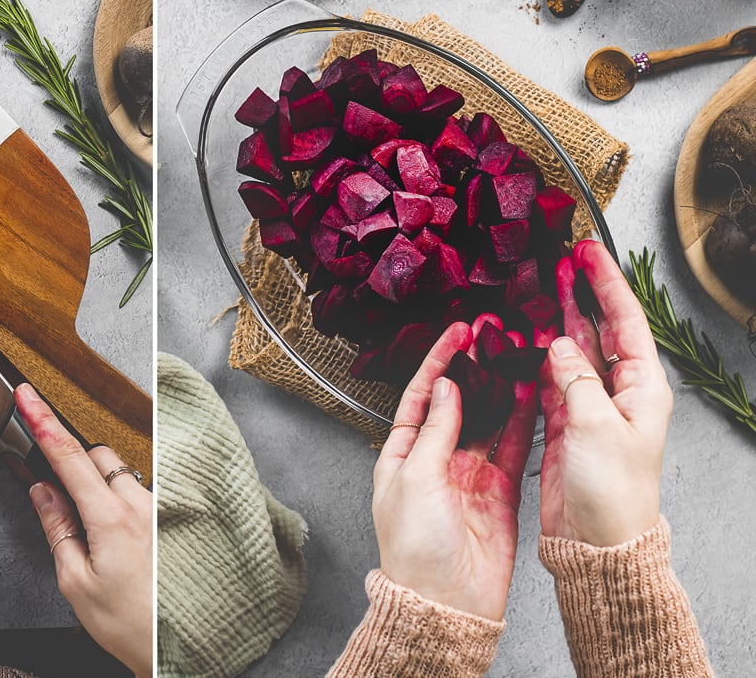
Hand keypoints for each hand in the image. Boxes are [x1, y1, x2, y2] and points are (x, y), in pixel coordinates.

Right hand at [16, 383, 151, 677]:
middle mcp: (141, 504)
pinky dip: (121, 502)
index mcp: (111, 517)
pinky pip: (138, 492)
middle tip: (62, 504)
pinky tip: (121, 542)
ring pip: (120, 473)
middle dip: (73, 465)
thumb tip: (42, 490)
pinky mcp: (170, 519)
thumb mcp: (75, 582)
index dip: (43, 421)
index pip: (69, 455)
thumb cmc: (129, 624)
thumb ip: (56, 527)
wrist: (175, 648)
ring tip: (98, 539)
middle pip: (97, 456)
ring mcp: (159, 509)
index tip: (27, 395)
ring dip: (99, 487)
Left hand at [372, 322, 536, 621]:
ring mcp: (469, 474)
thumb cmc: (415, 547)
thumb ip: (436, 431)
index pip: (421, 395)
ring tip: (517, 354)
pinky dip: (522, 421)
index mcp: (403, 454)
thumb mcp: (416, 478)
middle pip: (458, 403)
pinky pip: (512, 448)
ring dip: (501, 389)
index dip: (438, 361)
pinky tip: (533, 394)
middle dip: (474, 369)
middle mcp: (436, 460)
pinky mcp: (499, 491)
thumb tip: (448, 388)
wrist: (446, 603)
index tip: (457, 333)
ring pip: (488, 420)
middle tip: (493, 336)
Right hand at [539, 239, 672, 546]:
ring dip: (556, 320)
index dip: (606, 283)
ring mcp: (591, 406)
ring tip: (541, 290)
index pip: (625, 320)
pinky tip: (525, 340)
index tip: (588, 252)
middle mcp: (619, 392)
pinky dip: (536, 357)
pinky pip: (550, 378)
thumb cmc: (613, 492)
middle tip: (562, 260)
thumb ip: (576, 379)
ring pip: (572, 350)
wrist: (599, 543)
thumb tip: (558, 345)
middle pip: (598, 329)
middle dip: (581, 293)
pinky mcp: (567, 424)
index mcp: (641, 388)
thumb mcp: (596, 427)